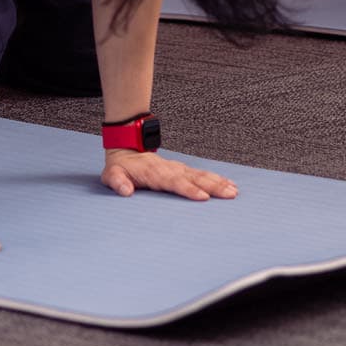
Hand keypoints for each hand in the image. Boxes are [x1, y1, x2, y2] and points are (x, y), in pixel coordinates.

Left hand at [101, 150, 238, 200]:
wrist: (126, 148)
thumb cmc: (120, 166)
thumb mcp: (111, 175)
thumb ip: (118, 182)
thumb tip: (126, 191)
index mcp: (155, 173)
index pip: (175, 182)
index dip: (189, 190)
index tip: (203, 197)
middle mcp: (170, 169)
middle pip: (194, 178)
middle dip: (213, 186)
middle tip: (229, 194)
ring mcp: (178, 168)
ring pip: (201, 175)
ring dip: (218, 183)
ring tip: (234, 191)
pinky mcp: (182, 170)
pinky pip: (201, 174)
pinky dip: (216, 178)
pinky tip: (228, 184)